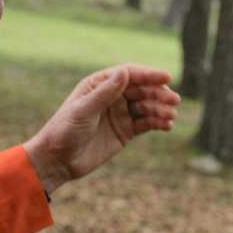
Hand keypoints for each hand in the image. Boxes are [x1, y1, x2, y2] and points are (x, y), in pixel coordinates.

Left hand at [22, 65, 179, 193]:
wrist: (58, 160)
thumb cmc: (64, 130)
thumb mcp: (84, 110)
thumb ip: (105, 92)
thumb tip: (125, 72)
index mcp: (99, 84)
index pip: (129, 74)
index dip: (149, 75)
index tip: (167, 77)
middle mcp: (112, 96)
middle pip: (141, 90)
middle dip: (159, 94)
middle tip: (174, 100)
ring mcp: (119, 113)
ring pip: (147, 106)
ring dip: (161, 109)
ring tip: (171, 116)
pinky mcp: (125, 131)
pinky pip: (146, 123)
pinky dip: (158, 123)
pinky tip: (167, 125)